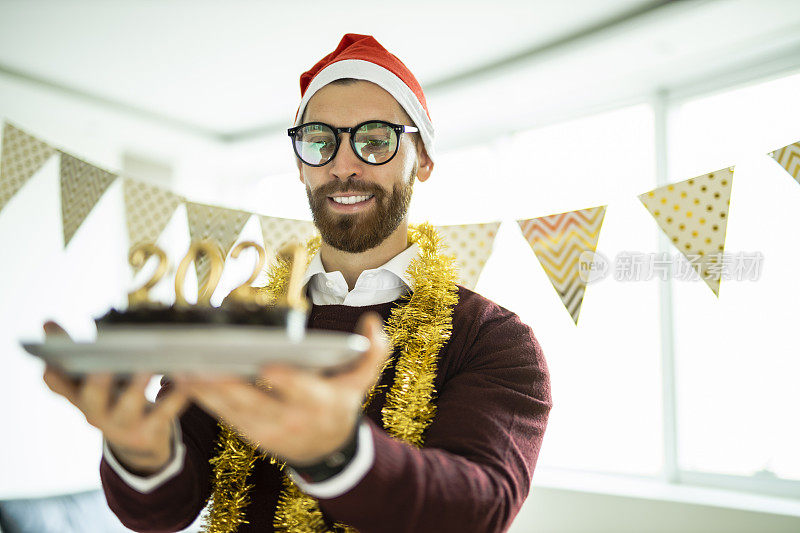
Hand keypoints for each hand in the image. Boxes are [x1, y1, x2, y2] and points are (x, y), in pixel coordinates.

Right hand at [41, 321, 189, 474]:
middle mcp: (96, 413)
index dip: (52, 375)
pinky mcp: (149, 432)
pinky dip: (175, 395)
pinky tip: (184, 376)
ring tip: (149, 364)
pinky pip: (164, 412)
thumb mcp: (95, 380)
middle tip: (106, 363)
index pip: (57, 386)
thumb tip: (46, 323)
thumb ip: (76, 353)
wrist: (140, 444)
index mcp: (80, 396)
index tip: (49, 362)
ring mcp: (122, 425)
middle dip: (98, 380)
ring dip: (138, 384)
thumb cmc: (115, 399)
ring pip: (129, 405)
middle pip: (92, 397)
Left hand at [175, 312, 389, 465]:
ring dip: (206, 391)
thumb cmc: (340, 405)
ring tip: (183, 369)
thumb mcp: (360, 382)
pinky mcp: (250, 433)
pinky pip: (224, 416)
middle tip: (203, 364)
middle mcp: (291, 418)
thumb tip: (373, 322)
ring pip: (232, 410)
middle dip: (227, 384)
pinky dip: (204, 399)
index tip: (266, 365)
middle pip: (256, 401)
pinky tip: (184, 381)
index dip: (284, 380)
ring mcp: (267, 428)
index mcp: (320, 402)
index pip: (300, 390)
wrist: (327, 452)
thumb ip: (373, 353)